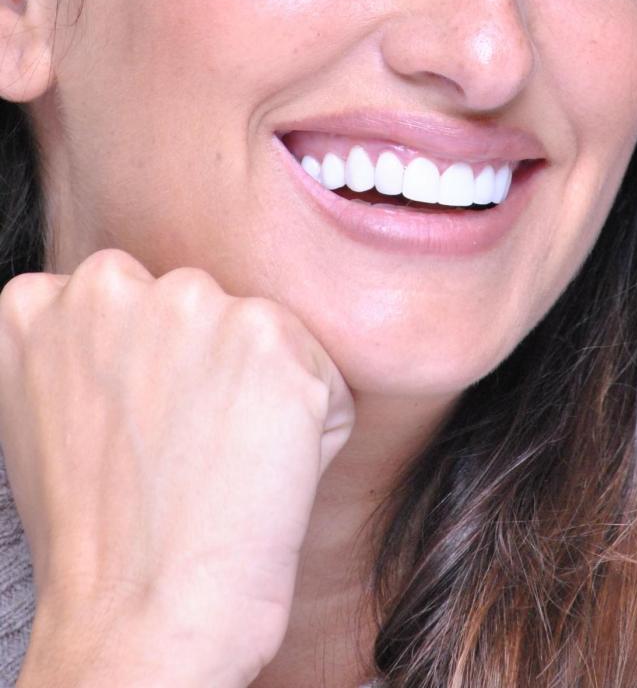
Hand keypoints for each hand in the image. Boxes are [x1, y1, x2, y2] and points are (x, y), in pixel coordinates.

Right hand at [0, 248, 355, 685]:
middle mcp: (110, 284)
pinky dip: (315, 427)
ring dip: (262, 392)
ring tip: (220, 466)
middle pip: (200, 307)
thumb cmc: (101, 540)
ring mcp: (191, 304)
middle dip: (207, 368)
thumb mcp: (57, 414)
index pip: (133, 299)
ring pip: (262, 336)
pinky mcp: (266, 338)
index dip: (151, 372)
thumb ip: (92, 347)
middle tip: (182, 453)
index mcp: (45, 300)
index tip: (139, 429)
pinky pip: (323, 377)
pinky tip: (264, 476)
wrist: (142, 618)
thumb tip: (140, 330)